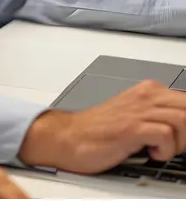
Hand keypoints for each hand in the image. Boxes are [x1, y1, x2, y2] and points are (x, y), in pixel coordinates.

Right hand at [19, 80, 185, 173]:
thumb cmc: (100, 131)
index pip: (185, 101)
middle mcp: (145, 96)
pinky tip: (152, 153)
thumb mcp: (135, 116)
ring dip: (179, 142)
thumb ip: (158, 115)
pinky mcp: (131, 127)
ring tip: (162, 149)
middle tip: (174, 145)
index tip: (182, 136)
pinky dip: (165, 149)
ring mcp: (138, 110)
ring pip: (183, 119)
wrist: (70, 137)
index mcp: (148, 90)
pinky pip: (165, 134)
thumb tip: (182, 127)